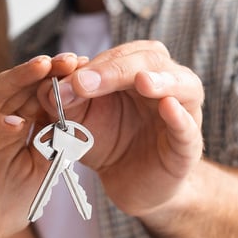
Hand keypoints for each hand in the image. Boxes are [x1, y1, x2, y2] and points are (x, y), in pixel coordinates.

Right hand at [0, 53, 78, 237]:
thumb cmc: (1, 205)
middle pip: (15, 85)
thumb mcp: (38, 174)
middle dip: (43, 70)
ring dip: (17, 81)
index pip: (33, 91)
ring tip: (44, 68)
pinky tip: (17, 123)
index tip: (87, 65)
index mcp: (9, 124)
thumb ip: (53, 147)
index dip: (57, 77)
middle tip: (71, 58)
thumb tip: (78, 122)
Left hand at [50, 41, 204, 217]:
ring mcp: (183, 111)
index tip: (65, 74)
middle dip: (116, 69)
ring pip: (183, 84)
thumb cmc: (109, 141)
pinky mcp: (188, 146)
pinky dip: (180, 116)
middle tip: (85, 82)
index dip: (93, 63)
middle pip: (150, 60)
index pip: (120, 54)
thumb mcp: (79, 120)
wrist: (130, 183)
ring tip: (142, 81)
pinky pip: (189, 128)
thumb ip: (65, 102)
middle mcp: (166, 82)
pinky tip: (169, 107)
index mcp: (138, 70)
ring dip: (161, 80)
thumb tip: (48, 85)